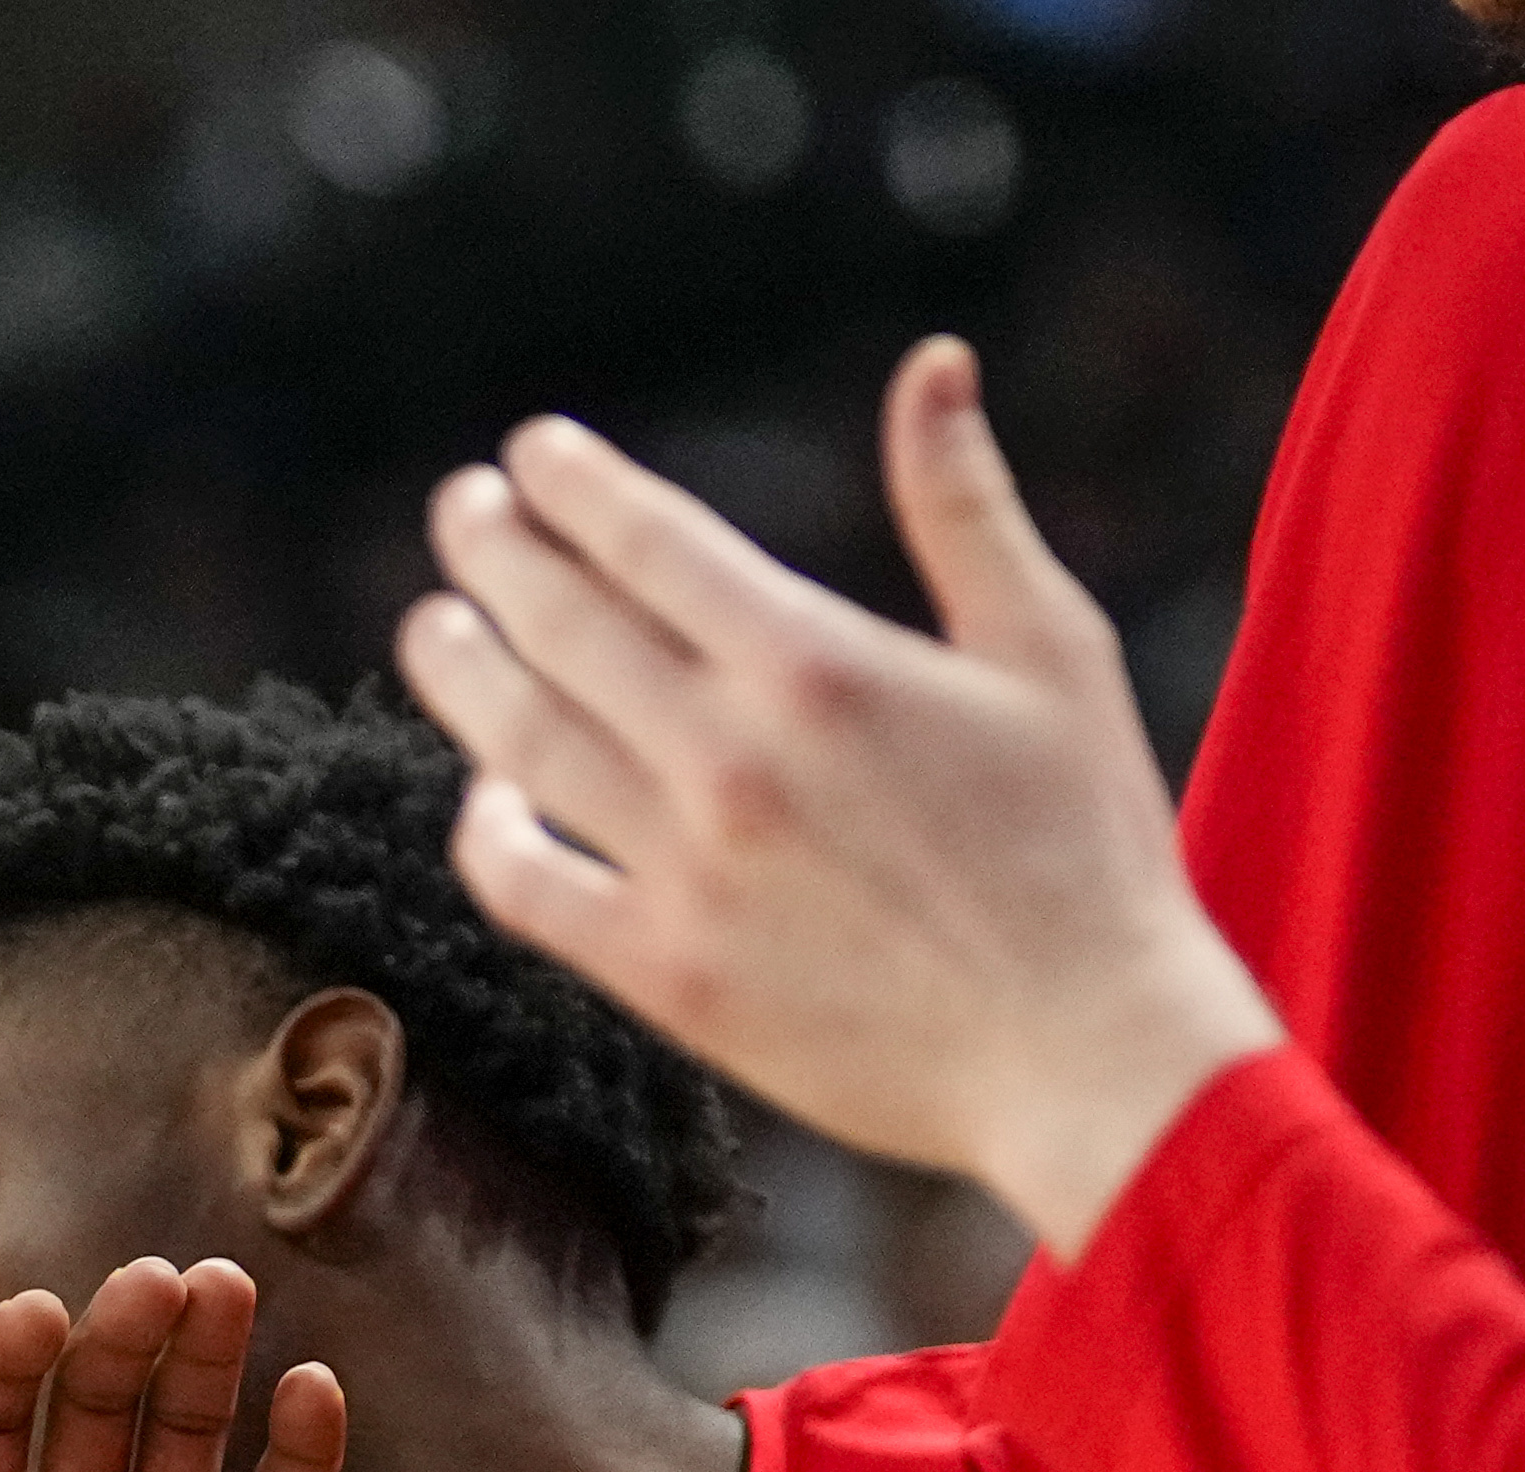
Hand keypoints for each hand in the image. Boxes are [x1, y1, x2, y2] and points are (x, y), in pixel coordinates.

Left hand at [389, 344, 1285, 1250]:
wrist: (1084, 1056)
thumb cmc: (1087, 846)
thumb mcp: (1049, 648)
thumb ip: (964, 506)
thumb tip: (930, 361)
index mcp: (816, 662)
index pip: (644, 541)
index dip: (571, 486)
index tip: (531, 456)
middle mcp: (729, 757)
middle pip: (559, 624)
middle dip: (493, 549)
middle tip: (462, 510)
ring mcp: (684, 870)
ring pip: (519, 743)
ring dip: (460, 669)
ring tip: (437, 623)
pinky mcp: (664, 975)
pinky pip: (525, 888)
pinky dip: (484, 833)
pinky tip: (485, 794)